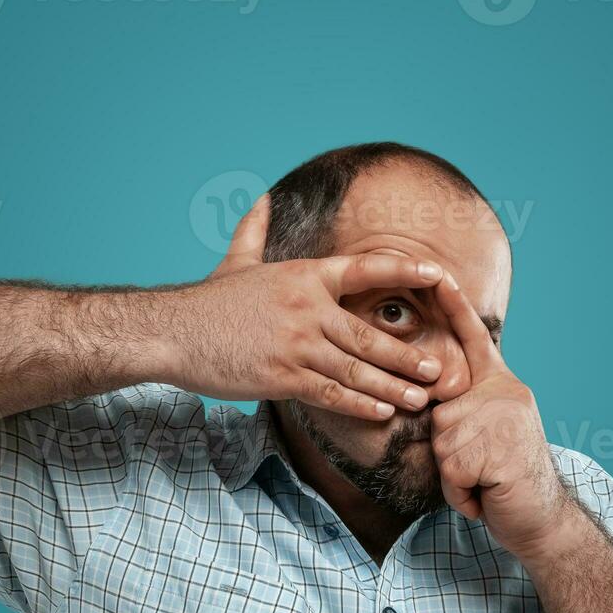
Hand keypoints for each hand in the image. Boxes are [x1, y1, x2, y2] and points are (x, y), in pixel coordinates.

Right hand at [164, 194, 444, 420]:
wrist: (172, 331)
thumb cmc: (208, 301)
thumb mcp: (237, 260)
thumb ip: (255, 230)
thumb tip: (263, 199)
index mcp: (304, 277)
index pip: (365, 269)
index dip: (405, 271)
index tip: (439, 276)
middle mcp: (307, 308)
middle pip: (369, 336)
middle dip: (408, 356)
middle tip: (440, 370)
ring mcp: (296, 344)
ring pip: (356, 371)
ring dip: (392, 387)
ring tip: (420, 398)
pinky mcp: (281, 376)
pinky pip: (330, 394)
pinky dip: (358, 405)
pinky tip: (382, 413)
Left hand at [429, 273, 573, 557]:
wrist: (543, 520)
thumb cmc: (507, 480)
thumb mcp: (491, 433)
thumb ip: (471, 407)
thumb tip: (437, 399)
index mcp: (503, 387)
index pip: (476, 341)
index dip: (455, 307)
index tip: (438, 274)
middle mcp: (506, 396)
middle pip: (439, 412)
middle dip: (449, 452)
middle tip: (482, 470)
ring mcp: (503, 422)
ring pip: (443, 444)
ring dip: (455, 476)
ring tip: (485, 482)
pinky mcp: (495, 453)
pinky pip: (450, 471)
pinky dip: (461, 494)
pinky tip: (486, 495)